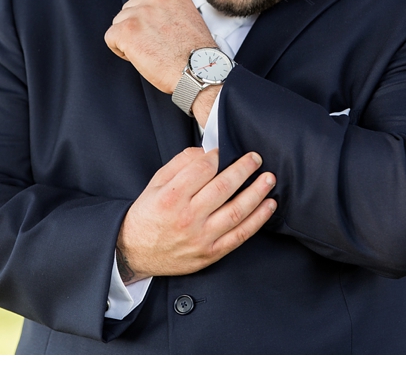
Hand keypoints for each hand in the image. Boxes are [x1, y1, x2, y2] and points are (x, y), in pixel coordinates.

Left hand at [105, 0, 215, 107]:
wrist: (198, 71)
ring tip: (146, 53)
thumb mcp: (189, 21)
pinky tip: (136, 57)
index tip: (158, 36)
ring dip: (128, 39)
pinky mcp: (127, 30)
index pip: (146, 2)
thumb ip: (170, 13)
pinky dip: (119, 50)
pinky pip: (111, 37)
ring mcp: (140, 13)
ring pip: (119, 22)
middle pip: (130, 9)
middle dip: (136, 28)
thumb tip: (154, 21)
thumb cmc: (196, 56)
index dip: (149, 22)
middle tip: (150, 46)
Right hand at [116, 147, 276, 282]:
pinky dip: (257, 220)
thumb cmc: (148, 214)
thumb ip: (181, 163)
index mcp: (171, 197)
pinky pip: (239, 236)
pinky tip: (268, 205)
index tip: (223, 151)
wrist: (135, 252)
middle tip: (256, 157)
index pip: (202, 170)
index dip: (216, 156)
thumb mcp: (156, 182)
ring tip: (269, 178)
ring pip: (236, 212)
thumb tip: (207, 152)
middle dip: (243, 169)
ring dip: (256, 193)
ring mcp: (201, 238)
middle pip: (223, 188)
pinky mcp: (210, 254)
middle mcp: (187, 218)